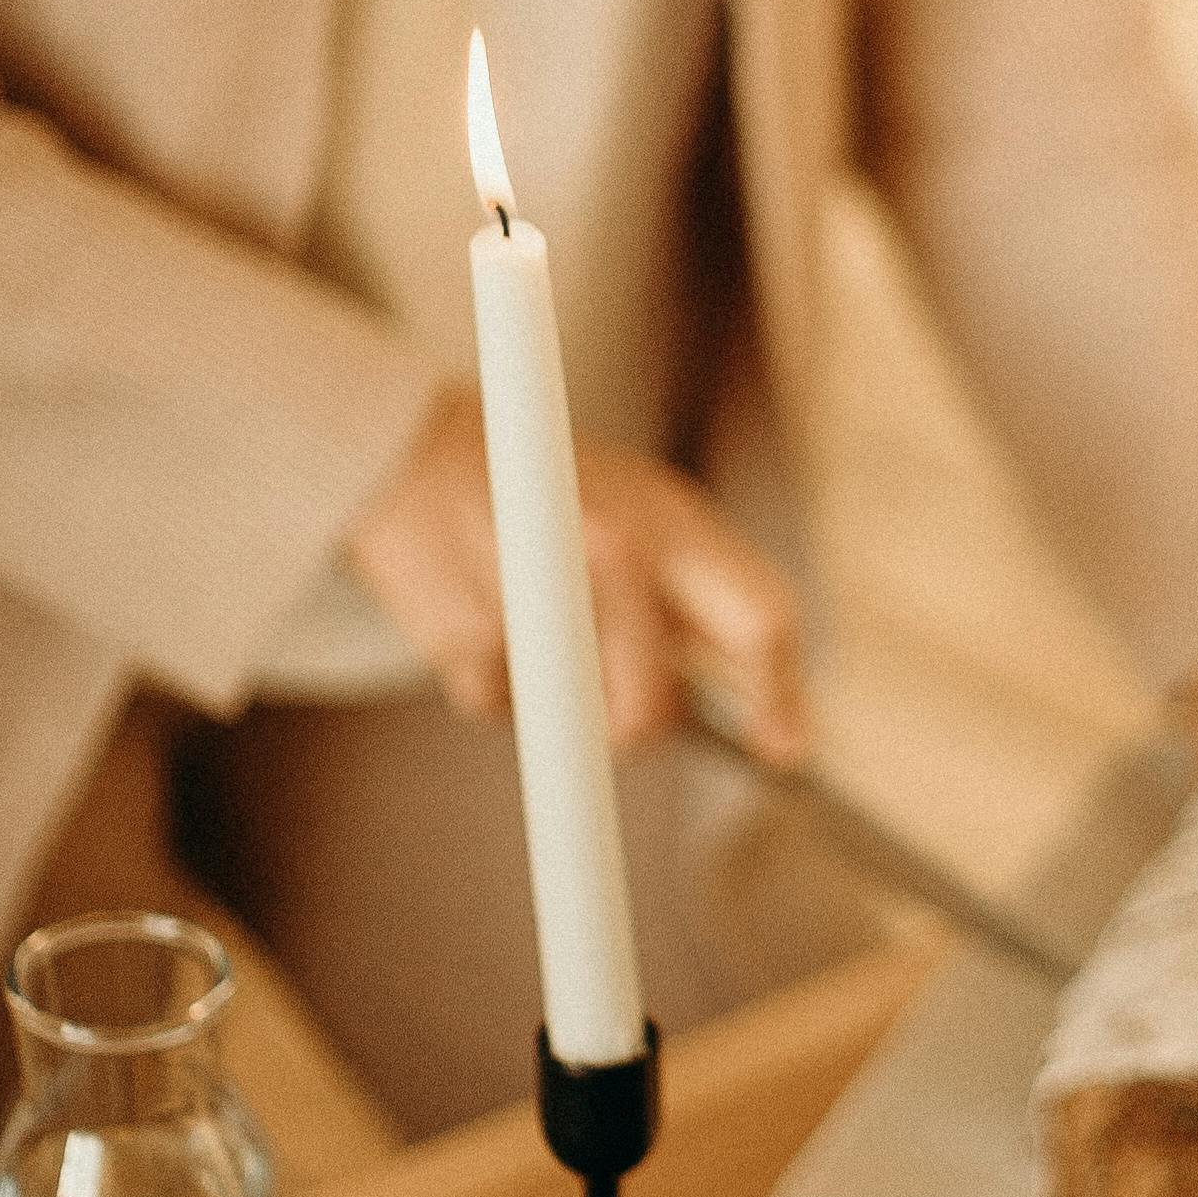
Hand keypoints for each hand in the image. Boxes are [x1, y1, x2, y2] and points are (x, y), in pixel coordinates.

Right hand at [341, 388, 805, 756]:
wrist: (413, 449)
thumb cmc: (552, 494)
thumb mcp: (646, 512)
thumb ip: (701, 599)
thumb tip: (771, 708)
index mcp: (673, 521)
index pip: (761, 621)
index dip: (779, 697)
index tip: (784, 748)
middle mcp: (614, 553)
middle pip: (655, 707)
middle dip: (640, 730)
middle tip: (625, 720)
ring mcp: (538, 597)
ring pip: (576, 721)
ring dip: (560, 704)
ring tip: (538, 632)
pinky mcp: (467, 635)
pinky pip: (500, 709)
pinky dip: (495, 685)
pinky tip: (485, 621)